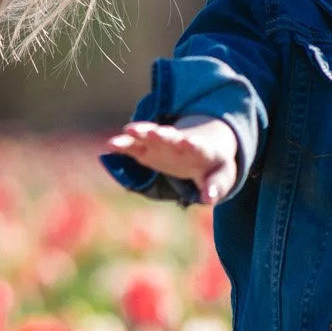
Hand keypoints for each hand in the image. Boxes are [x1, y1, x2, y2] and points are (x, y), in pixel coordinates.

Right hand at [106, 118, 240, 204]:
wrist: (202, 145)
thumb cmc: (212, 164)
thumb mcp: (220, 175)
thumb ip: (215, 186)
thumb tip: (208, 199)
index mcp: (201, 148)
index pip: (197, 146)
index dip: (191, 145)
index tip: (186, 142)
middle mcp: (179, 141)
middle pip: (170, 137)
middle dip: (161, 135)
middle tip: (152, 132)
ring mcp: (162, 143)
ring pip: (150, 135)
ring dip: (140, 133)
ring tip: (127, 131)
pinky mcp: (148, 148)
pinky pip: (134, 145)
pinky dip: (124, 144)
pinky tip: (110, 144)